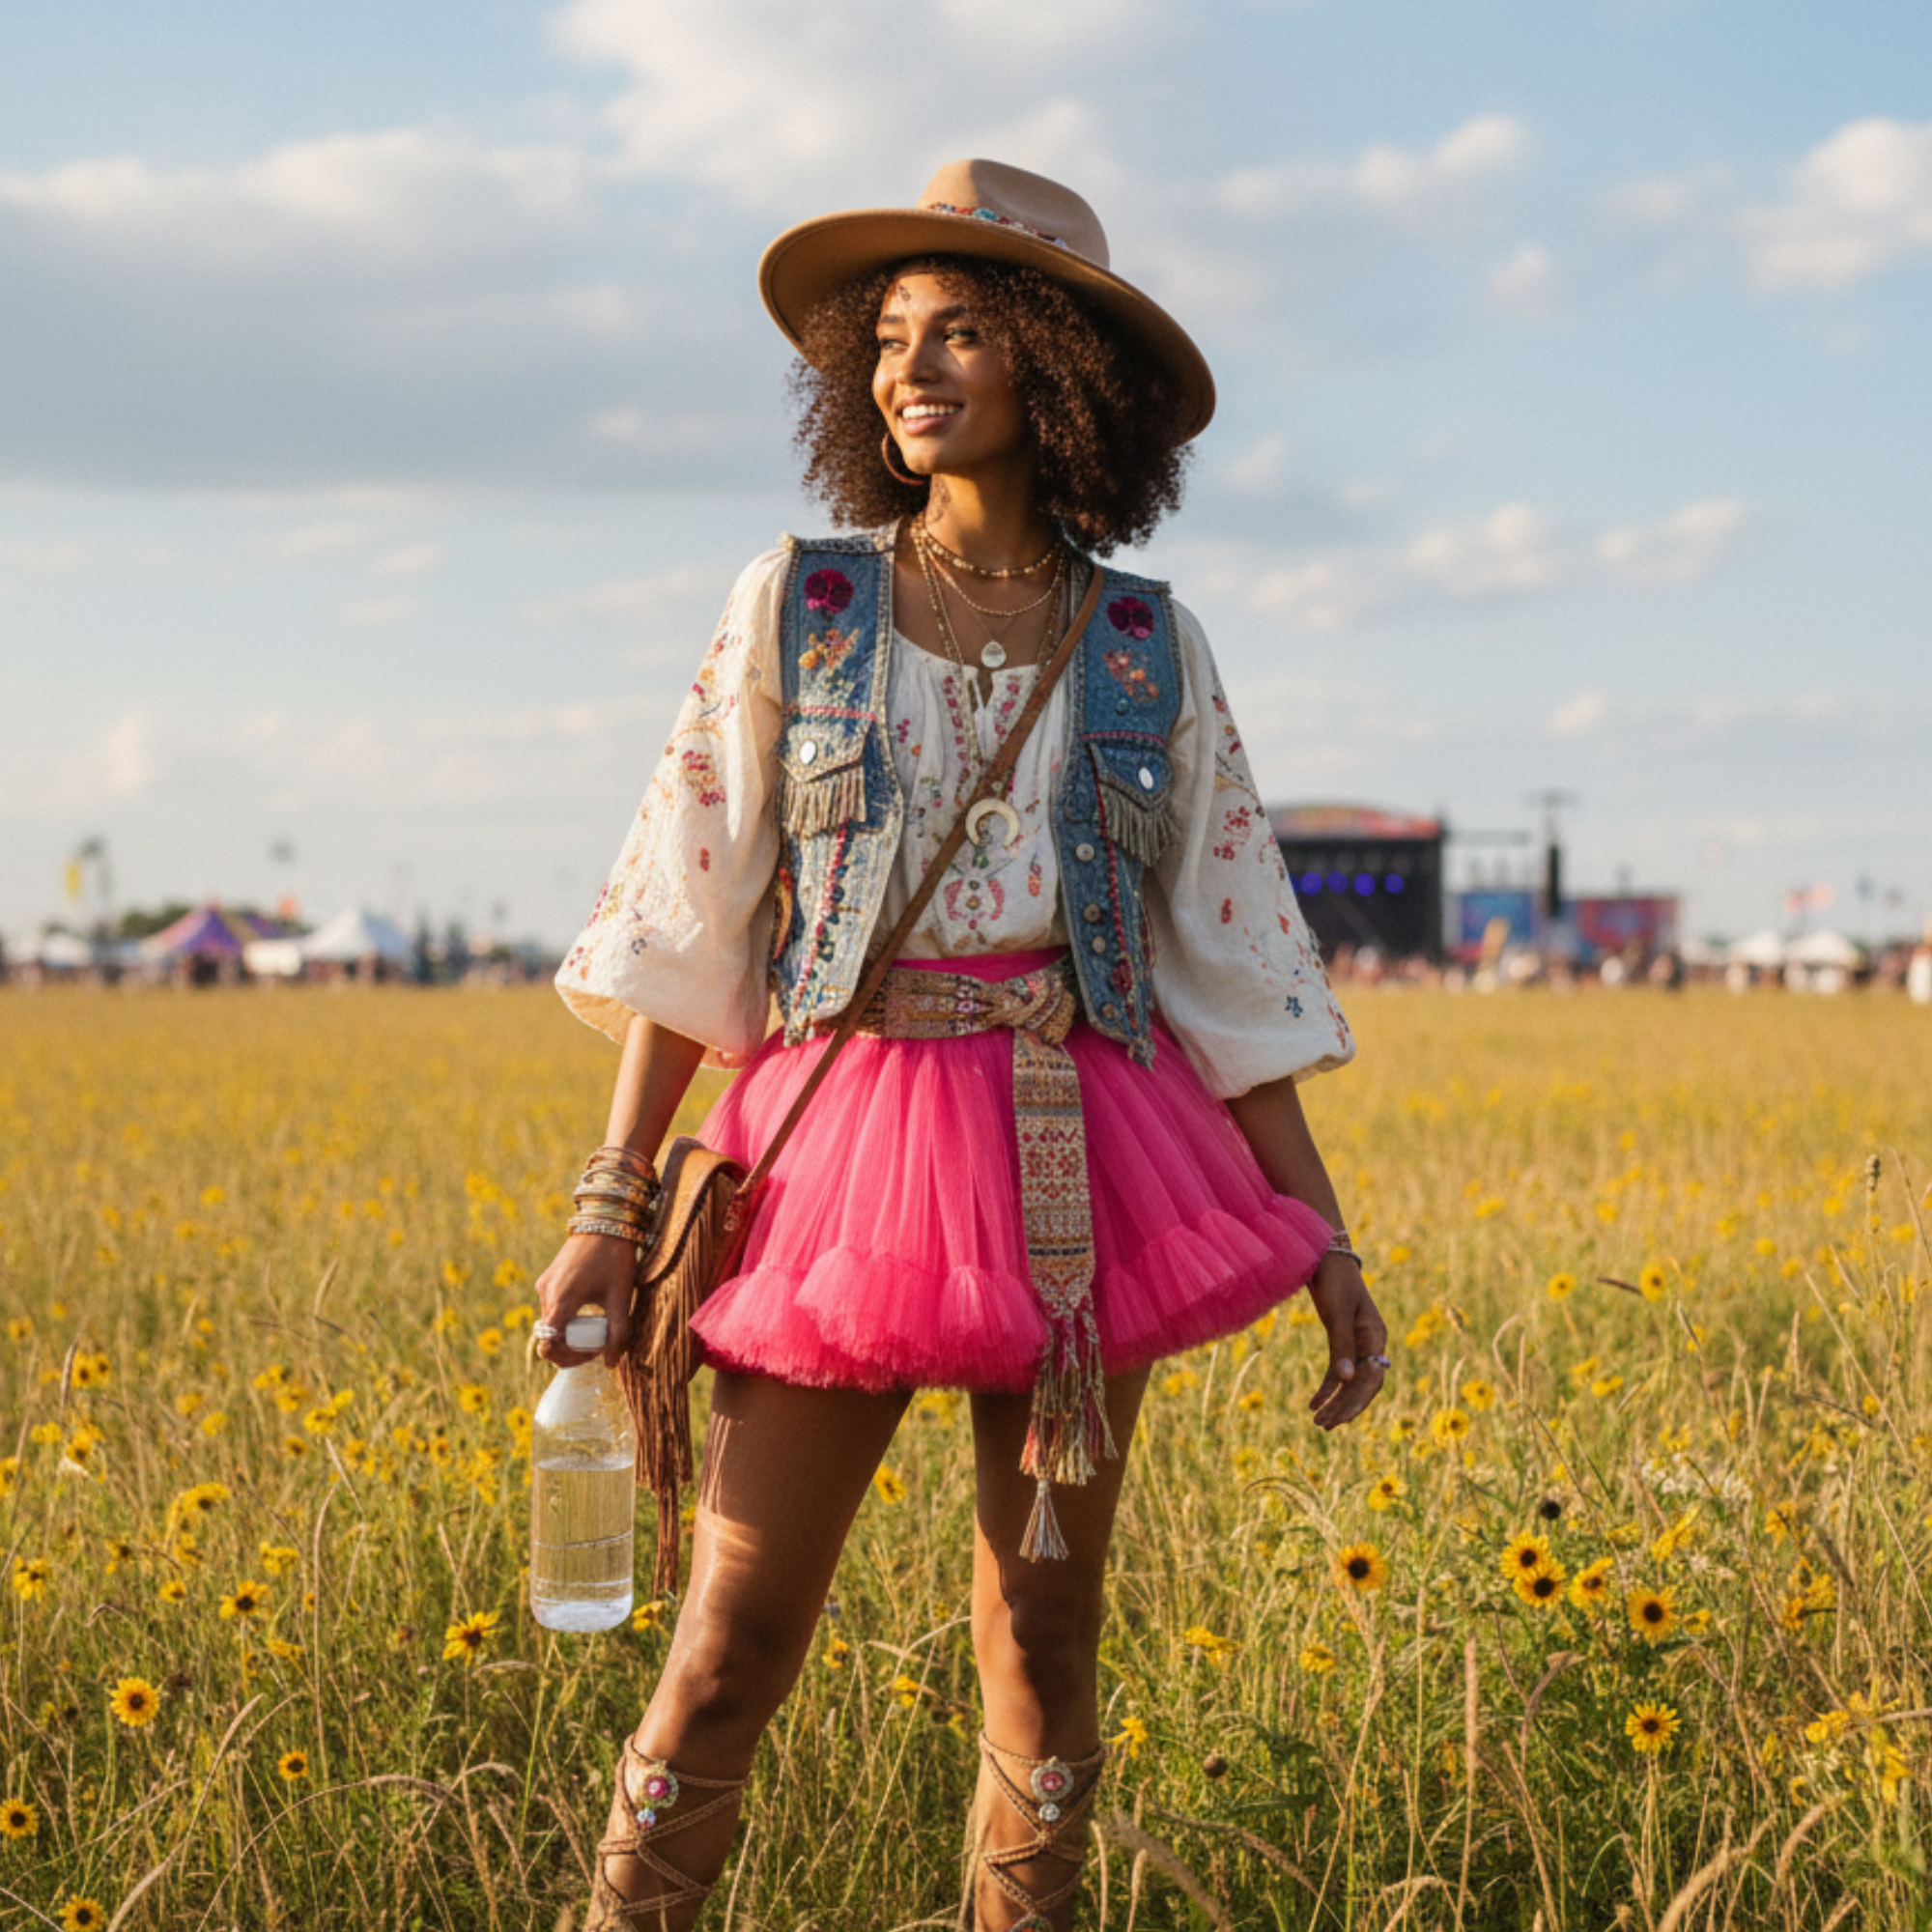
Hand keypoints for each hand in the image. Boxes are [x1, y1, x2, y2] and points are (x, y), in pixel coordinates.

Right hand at [533, 1233, 639, 1371]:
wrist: (606, 1222)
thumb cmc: (615, 1259)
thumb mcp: (620, 1299)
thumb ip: (618, 1334)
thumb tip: (612, 1363)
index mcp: (561, 1302)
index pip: (548, 1347)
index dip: (566, 1359)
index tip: (591, 1355)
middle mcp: (546, 1294)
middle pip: (549, 1336)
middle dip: (571, 1346)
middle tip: (598, 1345)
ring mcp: (544, 1284)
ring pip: (550, 1321)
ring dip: (569, 1331)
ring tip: (596, 1325)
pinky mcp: (548, 1277)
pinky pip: (552, 1305)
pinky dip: (566, 1315)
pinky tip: (587, 1309)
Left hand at [1303, 1253, 1388, 1430]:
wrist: (1325, 1255)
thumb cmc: (1334, 1280)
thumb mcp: (1337, 1313)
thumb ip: (1342, 1345)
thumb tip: (1345, 1380)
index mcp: (1376, 1337)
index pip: (1372, 1379)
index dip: (1357, 1401)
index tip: (1340, 1419)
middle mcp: (1371, 1343)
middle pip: (1361, 1385)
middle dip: (1344, 1407)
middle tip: (1324, 1426)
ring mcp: (1358, 1343)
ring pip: (1349, 1381)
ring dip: (1335, 1402)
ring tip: (1319, 1422)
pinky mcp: (1342, 1339)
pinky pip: (1337, 1371)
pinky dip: (1327, 1387)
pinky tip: (1314, 1403)